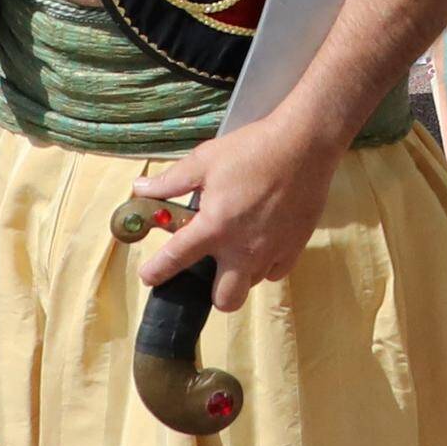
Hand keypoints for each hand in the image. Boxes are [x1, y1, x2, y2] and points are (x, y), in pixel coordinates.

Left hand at [126, 105, 340, 313]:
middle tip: (210, 265)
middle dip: (211, 292)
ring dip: (240, 272)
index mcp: (214, 227)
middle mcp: (243, 249)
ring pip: (250, 284)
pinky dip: (266, 263)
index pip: (175, 260)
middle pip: (224, 300)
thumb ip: (171, 181)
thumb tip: (141, 189)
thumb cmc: (252, 150)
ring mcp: (272, 252)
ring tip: (238, 245)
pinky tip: (263, 241)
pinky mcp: (296, 248)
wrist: (305, 144)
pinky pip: (275, 272)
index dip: (156, 273)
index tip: (150, 277)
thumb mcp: (205, 160)